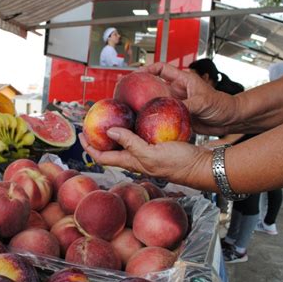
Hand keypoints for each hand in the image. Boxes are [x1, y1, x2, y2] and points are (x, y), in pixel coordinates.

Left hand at [79, 128, 209, 184]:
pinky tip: (137, 116)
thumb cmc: (179, 163)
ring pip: (125, 142)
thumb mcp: (152, 153)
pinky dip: (133, 126)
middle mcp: (136, 158)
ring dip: (115, 130)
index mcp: (131, 162)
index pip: (102, 157)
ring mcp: (147, 152)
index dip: (89, 147)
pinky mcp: (157, 146)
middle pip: (111, 148)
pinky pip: (140, 135)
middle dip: (99, 136)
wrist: (202, 166)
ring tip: (111, 116)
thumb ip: (131, 143)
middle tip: (93, 121)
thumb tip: (110, 131)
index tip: (80, 134)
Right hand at [141, 63, 237, 135]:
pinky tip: (148, 124)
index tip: (136, 74)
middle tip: (128, 94)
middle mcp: (177, 92)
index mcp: (182, 80)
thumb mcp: (203, 102)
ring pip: (157, 103)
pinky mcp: (178, 117)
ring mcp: (177, 105)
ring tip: (134, 111)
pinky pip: (164, 117)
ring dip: (147, 107)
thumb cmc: (222, 104)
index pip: (161, 69)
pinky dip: (156, 120)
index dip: (147, 69)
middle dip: (141, 89)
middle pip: (154, 87)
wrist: (231, 120)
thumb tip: (171, 110)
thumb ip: (187, 105)